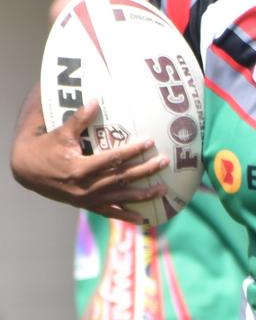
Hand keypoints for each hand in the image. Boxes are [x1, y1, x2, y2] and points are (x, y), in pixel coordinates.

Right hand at [10, 98, 168, 222]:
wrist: (27, 171)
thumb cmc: (45, 148)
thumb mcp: (60, 133)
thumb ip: (79, 119)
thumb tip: (96, 100)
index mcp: (79, 168)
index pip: (113, 159)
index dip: (132, 151)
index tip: (150, 142)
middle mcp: (85, 187)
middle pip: (121, 178)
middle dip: (145, 170)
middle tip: (164, 162)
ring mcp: (86, 198)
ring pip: (119, 197)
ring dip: (142, 194)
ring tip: (163, 189)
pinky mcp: (85, 205)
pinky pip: (109, 212)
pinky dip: (125, 215)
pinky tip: (143, 219)